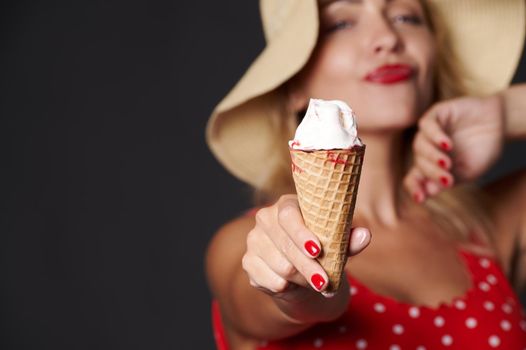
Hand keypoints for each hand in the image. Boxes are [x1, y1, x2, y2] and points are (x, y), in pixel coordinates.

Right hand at [242, 194, 370, 320]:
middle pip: (286, 246)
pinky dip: (288, 288)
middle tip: (325, 282)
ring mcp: (254, 240)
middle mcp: (265, 218)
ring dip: (302, 280)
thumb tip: (364, 235)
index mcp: (287, 204)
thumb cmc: (322, 250)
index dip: (301, 233)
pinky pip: (270, 281)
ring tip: (317, 283)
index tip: (318, 250)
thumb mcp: (338, 245)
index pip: (288, 215)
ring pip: (281, 267)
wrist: (301, 273)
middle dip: (308, 267)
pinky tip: (295, 285)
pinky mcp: (248, 262)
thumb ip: (350, 240)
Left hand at [404, 95, 503, 200]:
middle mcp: (426, 150)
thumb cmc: (484, 150)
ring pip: (419, 145)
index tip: (420, 199)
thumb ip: (449, 180)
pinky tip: (447, 145)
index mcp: (430, 166)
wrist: (501, 123)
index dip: (414, 189)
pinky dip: (435, 136)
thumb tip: (428, 192)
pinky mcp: (435, 114)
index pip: (414, 179)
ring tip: (447, 163)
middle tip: (448, 179)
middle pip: (419, 163)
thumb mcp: (469, 170)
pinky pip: (427, 125)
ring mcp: (428, 132)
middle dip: (432, 173)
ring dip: (432, 156)